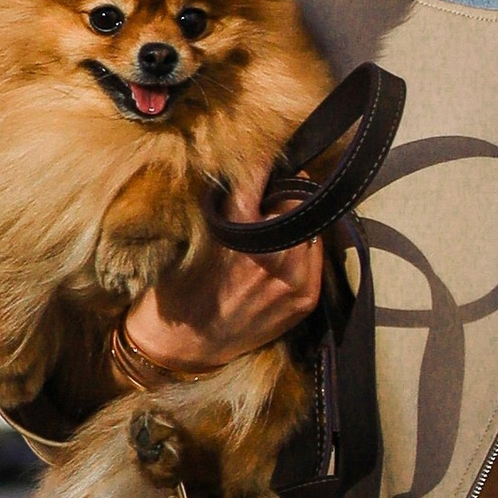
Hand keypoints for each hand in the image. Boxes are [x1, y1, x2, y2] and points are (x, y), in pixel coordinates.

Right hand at [115, 171, 322, 380]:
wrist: (182, 345)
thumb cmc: (180, 286)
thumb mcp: (193, 234)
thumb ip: (227, 203)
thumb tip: (254, 171)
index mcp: (236, 234)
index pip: (260, 177)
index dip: (264, 161)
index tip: (268, 152)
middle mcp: (270, 256)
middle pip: (297, 200)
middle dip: (287, 191)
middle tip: (276, 190)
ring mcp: (293, 281)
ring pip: (313, 228)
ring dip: (299, 220)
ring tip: (281, 221)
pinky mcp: (304, 300)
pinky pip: (316, 258)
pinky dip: (305, 248)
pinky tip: (286, 250)